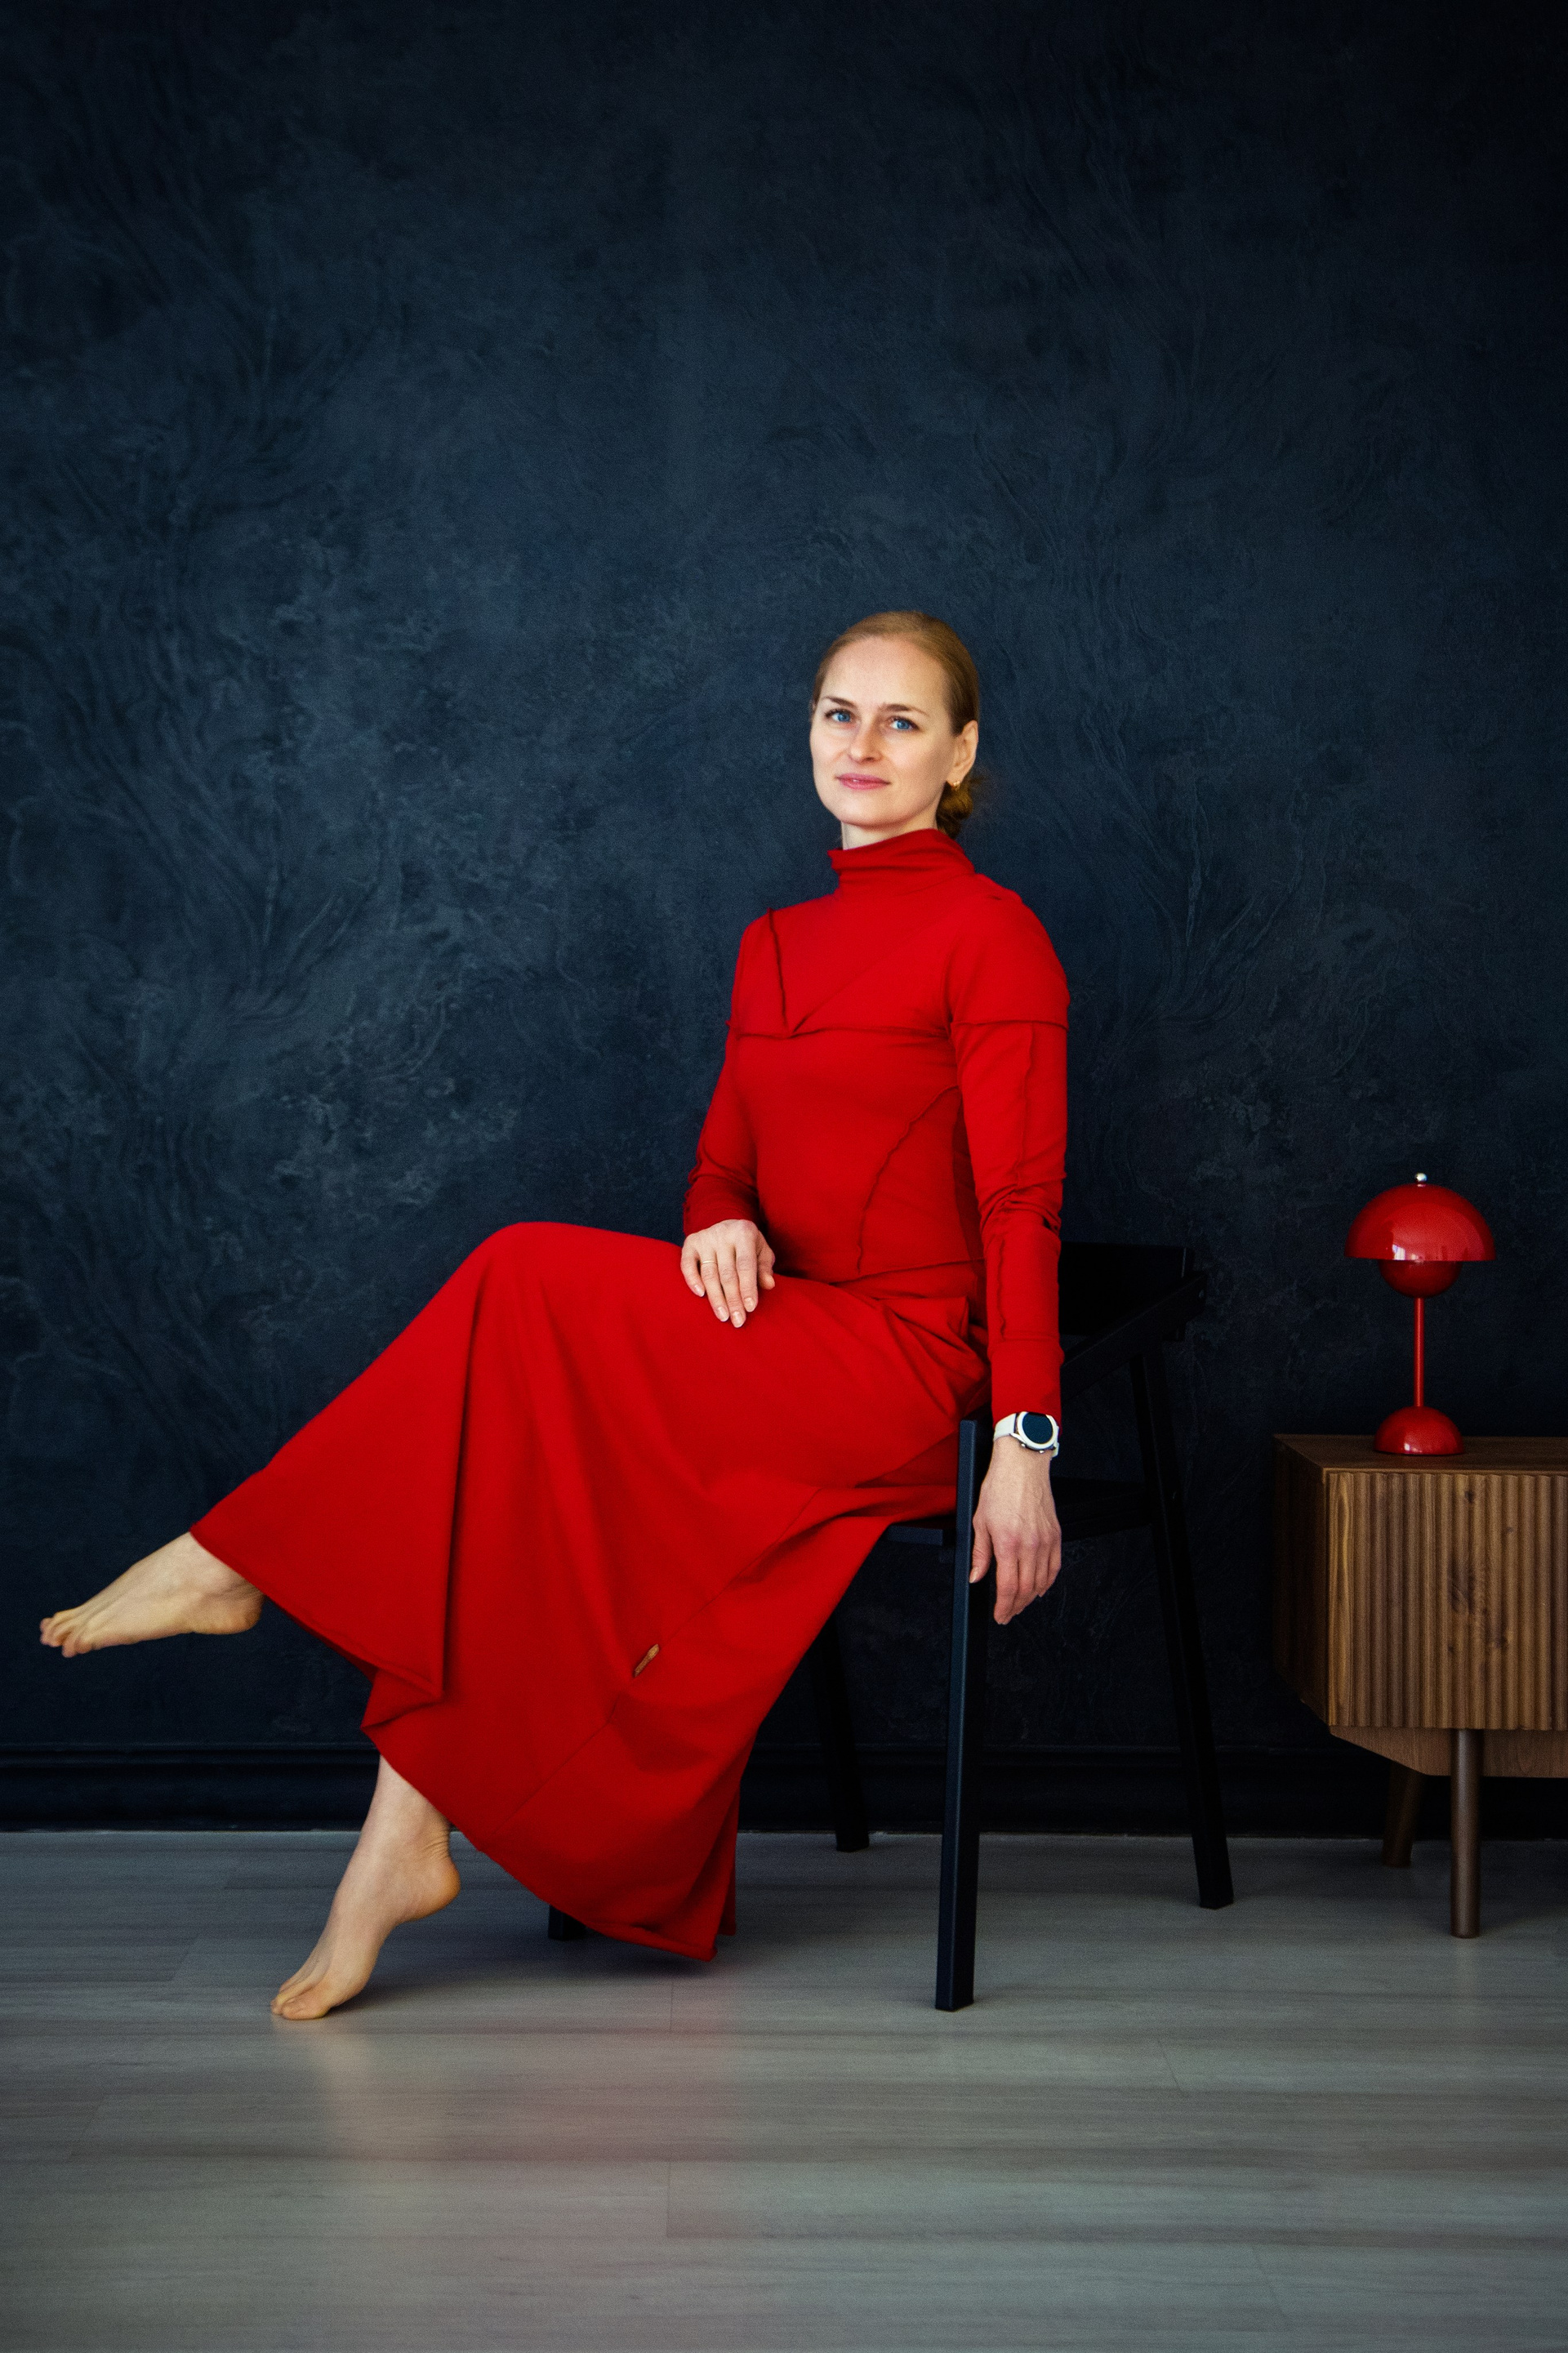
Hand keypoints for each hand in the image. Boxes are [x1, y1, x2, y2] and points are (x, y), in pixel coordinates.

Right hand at [681, 1219, 776, 1327]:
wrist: (727, 1225)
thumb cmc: (748, 1245)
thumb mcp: (762, 1251)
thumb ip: (765, 1267)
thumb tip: (769, 1285)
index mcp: (744, 1232)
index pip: (745, 1265)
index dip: (747, 1287)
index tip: (750, 1308)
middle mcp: (722, 1233)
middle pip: (727, 1273)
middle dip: (733, 1299)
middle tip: (737, 1320)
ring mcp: (705, 1237)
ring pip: (709, 1273)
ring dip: (716, 1298)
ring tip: (723, 1316)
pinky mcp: (691, 1242)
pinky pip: (687, 1264)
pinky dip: (692, 1280)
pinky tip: (700, 1295)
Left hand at [971, 1441, 1061, 1624]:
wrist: (1023, 1466)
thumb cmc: (1000, 1486)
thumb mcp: (980, 1520)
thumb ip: (980, 1553)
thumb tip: (976, 1576)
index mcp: (1008, 1543)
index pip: (1008, 1587)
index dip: (1004, 1607)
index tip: (1000, 1615)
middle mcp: (1030, 1545)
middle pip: (1026, 1589)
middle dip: (1016, 1607)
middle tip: (1008, 1613)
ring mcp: (1046, 1541)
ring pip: (1042, 1582)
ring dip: (1031, 1598)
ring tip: (1020, 1604)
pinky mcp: (1056, 1535)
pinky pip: (1055, 1567)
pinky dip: (1048, 1582)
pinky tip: (1040, 1587)